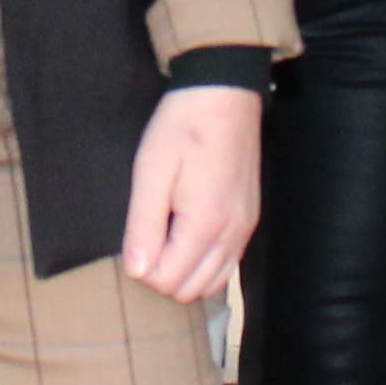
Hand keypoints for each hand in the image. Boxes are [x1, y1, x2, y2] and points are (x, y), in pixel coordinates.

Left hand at [118, 85, 260, 302]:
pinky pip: (227, 263)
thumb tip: (136, 272)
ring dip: (184, 272)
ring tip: (166, 235)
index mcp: (205, 224)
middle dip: (162, 275)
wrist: (223, 95)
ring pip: (211, 283)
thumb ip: (142, 225)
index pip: (167, 281)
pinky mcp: (249, 220)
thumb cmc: (182, 127)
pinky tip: (187, 235)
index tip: (136, 235)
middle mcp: (232, 234)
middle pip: (190, 290)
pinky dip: (204, 263)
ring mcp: (245, 228)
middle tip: (147, 235)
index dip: (143, 268)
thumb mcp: (151, 171)